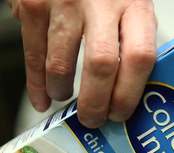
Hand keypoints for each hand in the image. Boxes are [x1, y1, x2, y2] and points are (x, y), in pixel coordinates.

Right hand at [6, 0, 156, 127]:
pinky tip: (41, 96)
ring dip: (62, 92)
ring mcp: (65, 2)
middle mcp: (101, 2)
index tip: (121, 113)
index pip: (139, 56)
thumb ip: (133, 38)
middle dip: (95, 103)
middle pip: (101, 65)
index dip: (129, 93)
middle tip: (92, 120)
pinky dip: (36, 84)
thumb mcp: (131, 2)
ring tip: (65, 98)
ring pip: (61, 65)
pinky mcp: (33, 4)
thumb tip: (132, 91)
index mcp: (134, 4)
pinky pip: (33, 55)